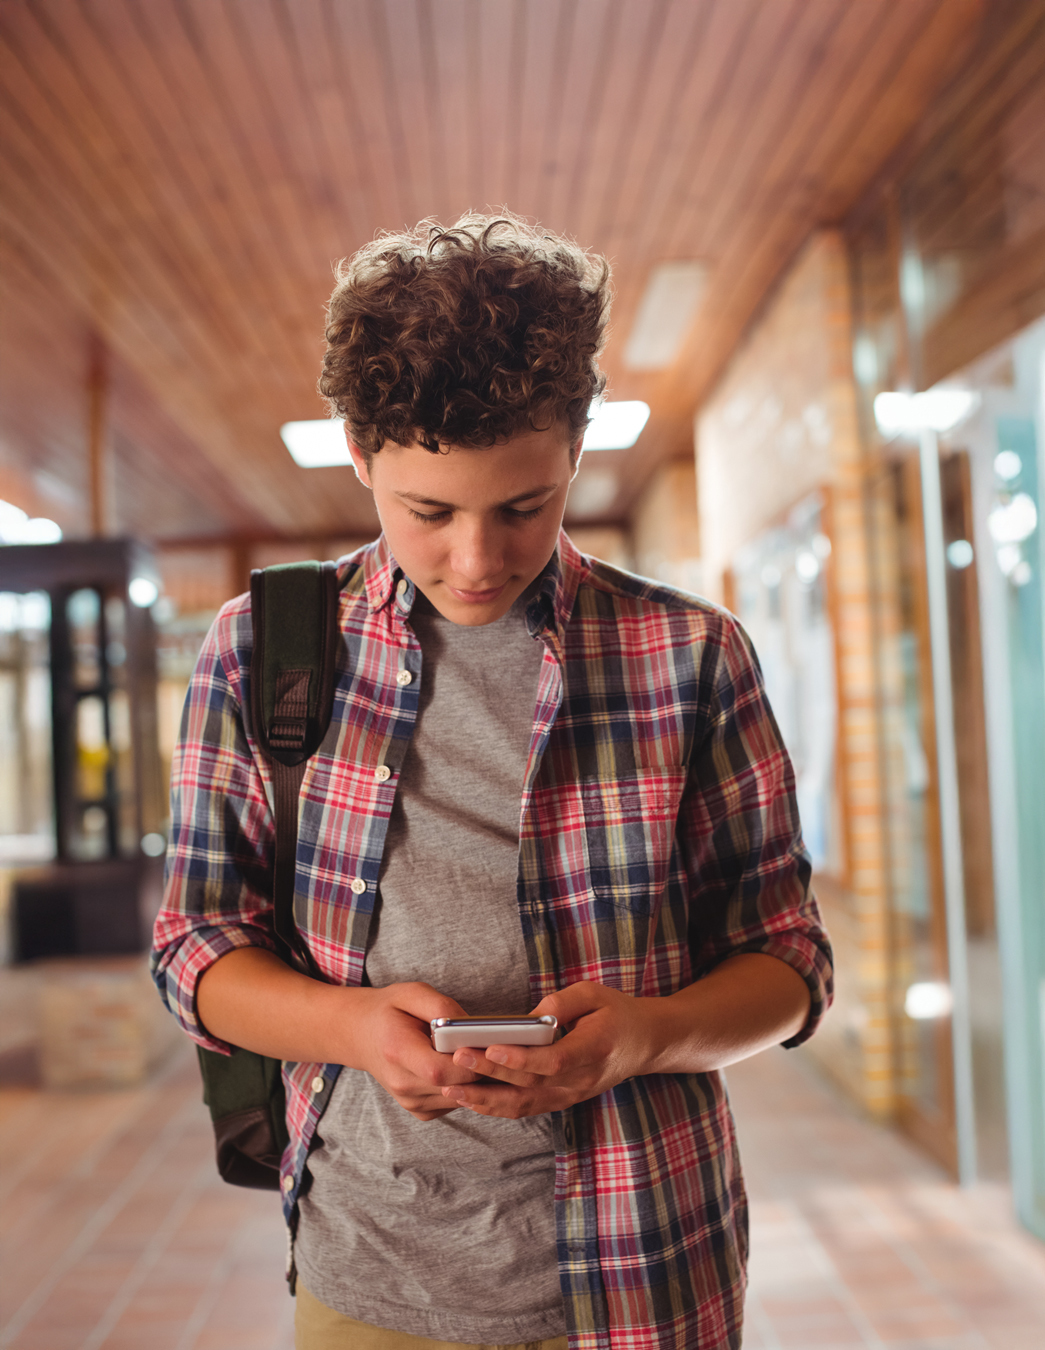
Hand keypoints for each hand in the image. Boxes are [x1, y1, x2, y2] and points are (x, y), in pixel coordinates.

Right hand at [351, 982, 481, 1120]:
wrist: (362, 1035)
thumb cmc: (390, 1011)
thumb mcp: (412, 993)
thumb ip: (442, 1008)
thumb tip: (472, 1026)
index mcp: (397, 1052)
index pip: (440, 1070)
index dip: (468, 1061)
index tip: (486, 1044)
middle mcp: (402, 1084)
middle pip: (456, 1086)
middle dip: (481, 1069)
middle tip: (496, 1048)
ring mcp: (411, 1102)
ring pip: (461, 1098)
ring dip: (478, 1080)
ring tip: (482, 1054)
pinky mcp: (421, 1111)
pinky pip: (455, 1102)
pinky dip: (466, 1087)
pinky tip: (464, 1066)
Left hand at [439, 982, 657, 1119]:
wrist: (644, 1043)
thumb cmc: (618, 1013)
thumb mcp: (596, 993)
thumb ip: (562, 1003)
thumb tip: (528, 1019)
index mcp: (595, 1048)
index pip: (555, 1060)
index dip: (522, 1058)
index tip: (492, 1047)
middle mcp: (582, 1079)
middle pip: (531, 1083)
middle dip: (491, 1073)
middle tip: (458, 1058)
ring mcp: (572, 1095)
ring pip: (525, 1104)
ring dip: (487, 1100)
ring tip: (453, 1089)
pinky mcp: (563, 1100)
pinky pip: (527, 1109)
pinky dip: (497, 1107)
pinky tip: (472, 1099)